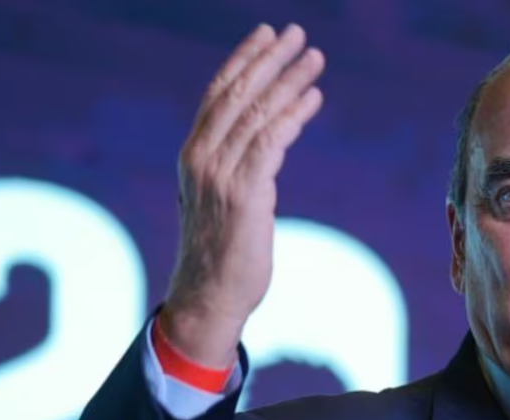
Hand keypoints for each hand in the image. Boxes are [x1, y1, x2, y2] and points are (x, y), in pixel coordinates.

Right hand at [162, 23, 324, 367]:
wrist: (209, 297)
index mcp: (194, 155)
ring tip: (315, 58)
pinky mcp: (244, 195)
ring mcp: (220, 175)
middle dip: (269, 59)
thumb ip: (236, 171)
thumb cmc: (221, 255)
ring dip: (289, 81)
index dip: (244, 61)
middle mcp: (201, 158)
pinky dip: (293, 116)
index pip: (219, 94)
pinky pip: (271, 143)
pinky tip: (313, 98)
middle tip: (298, 33)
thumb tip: (263, 152)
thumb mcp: (223, 203)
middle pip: (238, 94)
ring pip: (257, 114)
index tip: (267, 35)